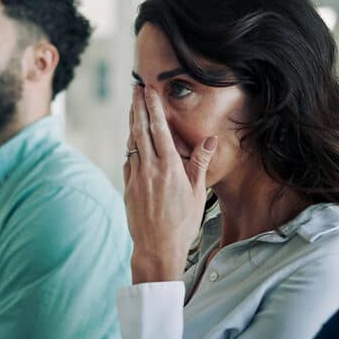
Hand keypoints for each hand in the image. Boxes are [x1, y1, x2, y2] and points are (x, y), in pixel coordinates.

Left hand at [123, 85, 216, 282]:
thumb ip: (200, 163)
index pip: (159, 130)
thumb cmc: (183, 223)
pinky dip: (131, 148)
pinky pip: (129, 162)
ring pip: (132, 144)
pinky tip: (133, 143)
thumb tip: (210, 140)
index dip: (153, 108)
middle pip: (140, 130)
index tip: (148, 91)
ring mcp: (136, 178)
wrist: (157, 249)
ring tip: (134, 108)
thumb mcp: (198, 193)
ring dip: (133, 124)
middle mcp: (150, 169)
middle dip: (138, 107)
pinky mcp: (128, 188)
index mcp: (169, 168)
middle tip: (135, 89)